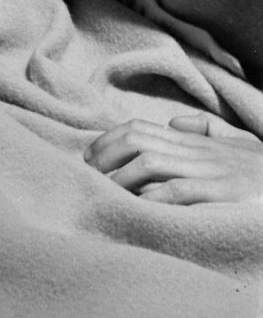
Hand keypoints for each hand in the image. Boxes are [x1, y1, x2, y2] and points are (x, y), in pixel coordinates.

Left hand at [84, 113, 262, 204]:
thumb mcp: (238, 143)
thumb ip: (206, 129)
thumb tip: (173, 121)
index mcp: (195, 140)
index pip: (140, 128)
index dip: (108, 140)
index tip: (89, 156)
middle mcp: (197, 150)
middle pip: (137, 139)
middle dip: (105, 154)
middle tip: (88, 173)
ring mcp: (211, 170)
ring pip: (152, 161)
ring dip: (122, 175)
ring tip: (105, 189)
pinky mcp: (225, 192)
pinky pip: (180, 190)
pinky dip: (155, 196)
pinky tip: (139, 204)